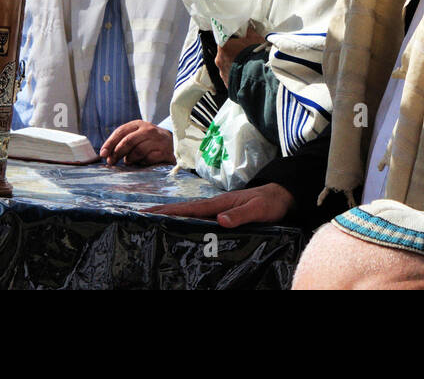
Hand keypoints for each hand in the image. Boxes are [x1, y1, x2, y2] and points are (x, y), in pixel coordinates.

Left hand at [100, 119, 174, 165]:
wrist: (173, 143)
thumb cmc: (149, 141)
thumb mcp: (136, 136)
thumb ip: (123, 142)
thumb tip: (106, 155)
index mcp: (138, 124)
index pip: (120, 132)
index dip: (110, 143)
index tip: (103, 154)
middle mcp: (148, 130)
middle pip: (128, 141)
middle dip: (117, 153)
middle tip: (111, 162)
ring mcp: (157, 140)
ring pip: (137, 151)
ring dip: (130, 159)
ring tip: (129, 161)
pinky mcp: (164, 151)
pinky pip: (148, 159)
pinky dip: (142, 163)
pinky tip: (142, 162)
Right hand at [148, 183, 293, 226]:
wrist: (281, 196)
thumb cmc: (270, 203)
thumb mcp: (258, 210)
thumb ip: (240, 215)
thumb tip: (220, 220)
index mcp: (219, 203)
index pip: (190, 208)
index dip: (170, 210)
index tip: (150, 211)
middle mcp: (215, 205)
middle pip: (185, 209)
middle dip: (164, 211)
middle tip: (142, 216)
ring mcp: (218, 209)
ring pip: (190, 213)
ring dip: (172, 216)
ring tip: (153, 221)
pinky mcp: (222, 214)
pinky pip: (199, 218)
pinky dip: (186, 220)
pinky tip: (180, 226)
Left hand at [215, 28, 264, 86]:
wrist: (259, 75)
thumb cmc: (255, 55)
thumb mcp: (254, 38)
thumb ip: (248, 31)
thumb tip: (246, 28)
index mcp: (223, 46)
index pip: (223, 39)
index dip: (230, 39)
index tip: (236, 40)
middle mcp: (219, 60)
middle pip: (224, 53)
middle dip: (233, 52)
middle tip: (244, 52)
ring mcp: (223, 73)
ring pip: (227, 65)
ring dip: (235, 64)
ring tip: (247, 64)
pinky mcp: (228, 83)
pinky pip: (231, 76)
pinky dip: (237, 74)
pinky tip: (245, 72)